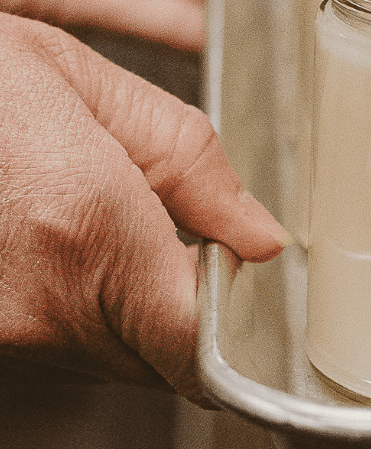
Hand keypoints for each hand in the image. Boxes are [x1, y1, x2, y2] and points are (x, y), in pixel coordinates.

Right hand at [0, 14, 287, 400]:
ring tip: (100, 231)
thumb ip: (191, 165)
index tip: (242, 277)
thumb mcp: (89, 85)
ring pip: (108, 363)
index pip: (197, 343)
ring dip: (131, 314)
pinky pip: (52, 353)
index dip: (238, 320)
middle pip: (159, 361)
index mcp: (83, 225)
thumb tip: (258, 236)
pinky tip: (60, 251)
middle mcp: (35, 303)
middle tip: (184, 243)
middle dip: (189, 311)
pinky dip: (75, 313)